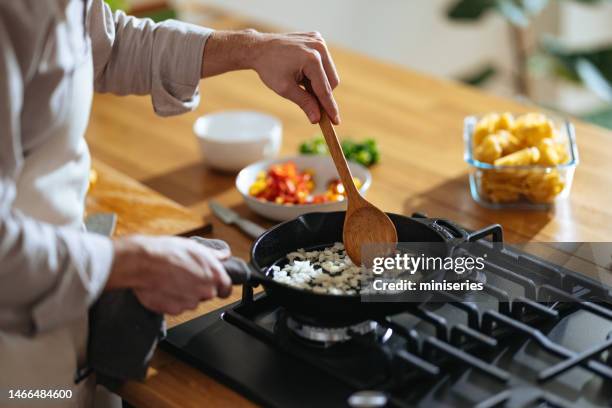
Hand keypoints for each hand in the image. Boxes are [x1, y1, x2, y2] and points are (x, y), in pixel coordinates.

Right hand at [106, 235, 231, 314]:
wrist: (143, 262)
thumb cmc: (168, 252)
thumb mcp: (195, 247)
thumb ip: (214, 255)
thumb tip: (225, 255)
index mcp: (214, 275)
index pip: (226, 289)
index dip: (219, 287)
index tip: (213, 285)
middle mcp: (206, 291)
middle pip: (207, 295)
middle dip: (199, 288)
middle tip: (185, 277)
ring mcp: (190, 303)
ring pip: (191, 302)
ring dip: (184, 294)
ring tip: (171, 280)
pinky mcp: (175, 310)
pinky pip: (177, 307)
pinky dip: (172, 300)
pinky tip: (164, 288)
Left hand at [201, 30, 339, 124]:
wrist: (259, 48)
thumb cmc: (269, 68)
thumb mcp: (285, 89)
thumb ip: (304, 103)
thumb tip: (317, 118)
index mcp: (312, 59)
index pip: (325, 90)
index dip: (330, 108)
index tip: (336, 121)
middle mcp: (319, 47)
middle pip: (332, 81)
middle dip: (322, 93)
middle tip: (306, 96)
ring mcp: (319, 40)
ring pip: (330, 72)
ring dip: (319, 81)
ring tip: (300, 80)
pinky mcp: (317, 38)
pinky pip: (324, 62)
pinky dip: (316, 71)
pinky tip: (301, 70)